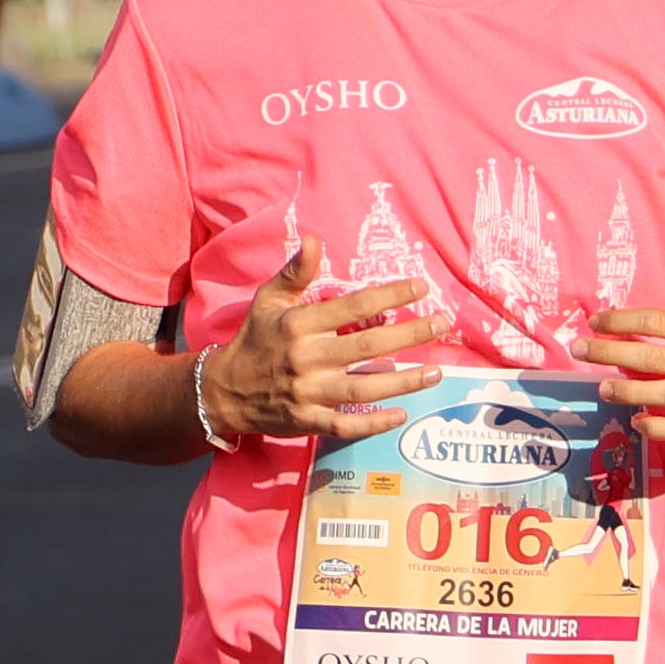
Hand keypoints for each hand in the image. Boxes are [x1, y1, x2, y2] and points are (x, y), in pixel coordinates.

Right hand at [201, 238, 437, 441]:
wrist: (222, 391)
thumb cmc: (254, 340)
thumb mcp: (268, 301)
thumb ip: (295, 273)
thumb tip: (313, 239)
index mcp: (298, 325)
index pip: (353, 306)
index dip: (390, 295)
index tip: (421, 287)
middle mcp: (305, 358)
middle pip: (367, 346)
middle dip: (410, 335)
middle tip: (442, 325)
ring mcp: (307, 392)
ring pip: (364, 387)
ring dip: (404, 382)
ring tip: (436, 373)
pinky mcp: (306, 420)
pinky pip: (346, 424)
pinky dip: (374, 423)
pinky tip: (401, 414)